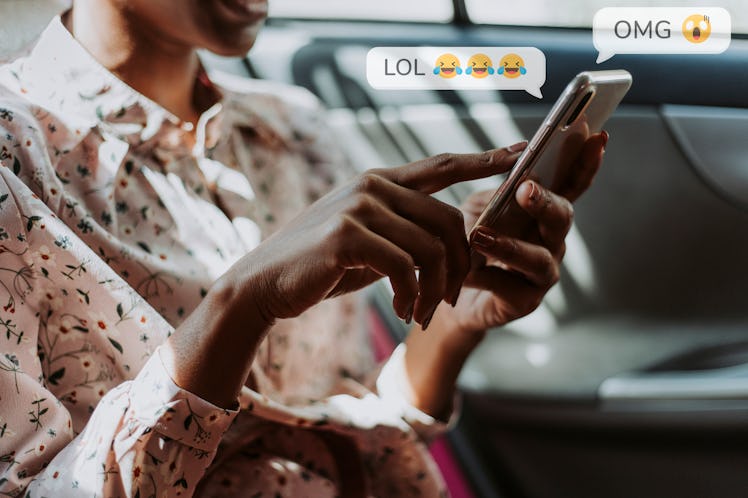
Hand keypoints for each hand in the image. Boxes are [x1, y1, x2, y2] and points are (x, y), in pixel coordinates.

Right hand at [220, 144, 526, 328]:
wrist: (266, 283)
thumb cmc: (320, 266)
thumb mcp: (368, 242)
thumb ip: (402, 230)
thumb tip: (447, 241)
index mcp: (379, 182)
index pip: (441, 166)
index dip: (483, 160)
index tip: (519, 153)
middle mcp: (372, 186)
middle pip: (449, 219)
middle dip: (460, 266)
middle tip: (450, 300)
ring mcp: (359, 207)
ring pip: (431, 247)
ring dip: (436, 289)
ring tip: (423, 313)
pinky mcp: (346, 235)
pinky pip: (405, 267)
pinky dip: (412, 296)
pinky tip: (403, 311)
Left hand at [438, 131, 607, 336]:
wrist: (451, 290)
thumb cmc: (470, 242)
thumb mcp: (480, 207)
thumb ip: (498, 190)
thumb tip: (514, 159)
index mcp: (544, 212)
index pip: (572, 184)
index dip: (587, 163)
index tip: (597, 137)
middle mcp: (551, 240)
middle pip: (562, 218)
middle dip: (546, 202)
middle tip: (526, 189)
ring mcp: (542, 273)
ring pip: (538, 258)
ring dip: (511, 245)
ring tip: (480, 237)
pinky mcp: (525, 301)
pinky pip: (510, 287)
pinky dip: (486, 276)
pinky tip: (466, 272)